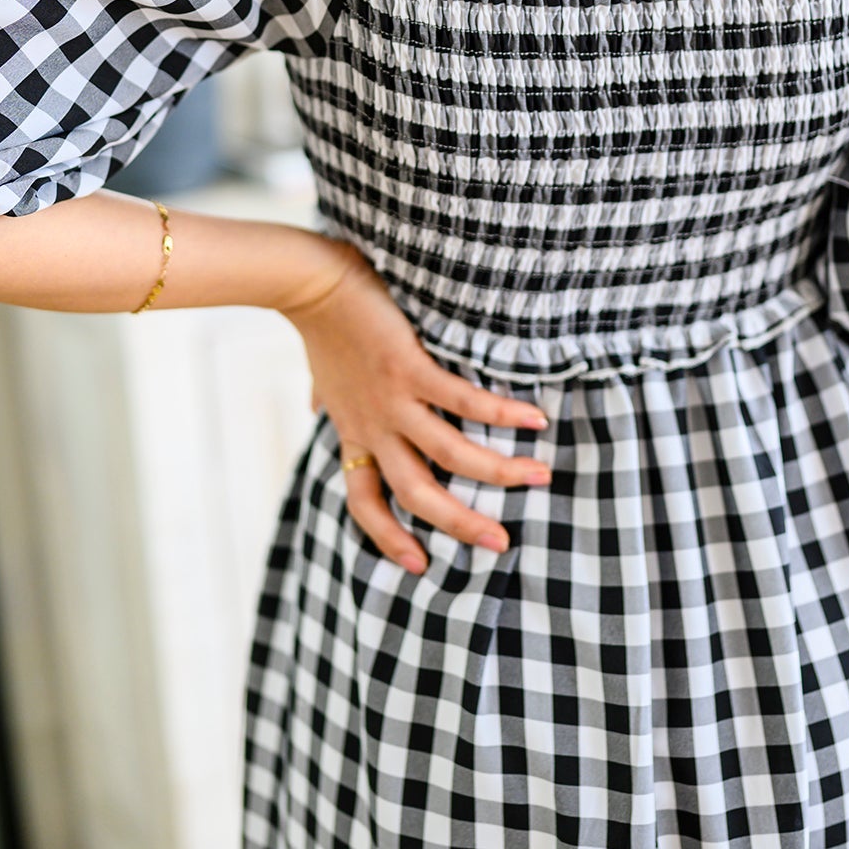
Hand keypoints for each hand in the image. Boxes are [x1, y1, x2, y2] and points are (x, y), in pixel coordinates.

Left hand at [281, 240, 552, 573]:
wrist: (308, 283)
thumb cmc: (320, 324)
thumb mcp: (320, 375)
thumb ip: (324, 396)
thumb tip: (314, 401)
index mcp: (354, 433)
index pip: (365, 502)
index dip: (389, 537)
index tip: (418, 565)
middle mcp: (374, 427)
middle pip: (417, 494)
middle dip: (462, 523)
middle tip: (501, 542)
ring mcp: (392, 401)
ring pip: (449, 456)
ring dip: (498, 471)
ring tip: (539, 476)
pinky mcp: (409, 369)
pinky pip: (462, 402)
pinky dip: (501, 413)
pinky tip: (534, 418)